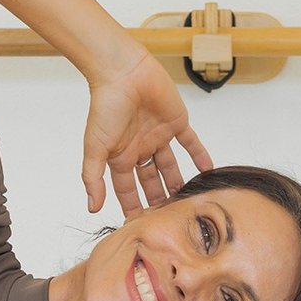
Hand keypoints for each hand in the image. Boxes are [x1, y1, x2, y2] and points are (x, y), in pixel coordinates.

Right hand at [82, 44, 213, 216]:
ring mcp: (159, 136)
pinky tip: (208, 172)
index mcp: (120, 156)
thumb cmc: (105, 107)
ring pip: (171, 166)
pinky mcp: (176, 122)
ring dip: (179, 183)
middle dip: (158, 200)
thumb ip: (93, 179)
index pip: (128, 190)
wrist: (123, 73)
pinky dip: (200, 156)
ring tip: (188, 204)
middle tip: (169, 222)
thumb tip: (92, 209)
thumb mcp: (95, 147)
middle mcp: (140, 149)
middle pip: (151, 181)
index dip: (134, 207)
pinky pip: (191, 143)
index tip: (141, 228)